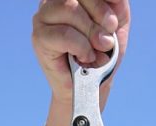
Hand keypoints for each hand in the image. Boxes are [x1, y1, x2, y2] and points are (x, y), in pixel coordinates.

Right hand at [32, 0, 129, 125]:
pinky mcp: (39, 37)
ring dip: (89, 32)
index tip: (113, 23)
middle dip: (99, 15)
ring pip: (70, 9)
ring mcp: (43, 16)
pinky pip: (63, 34)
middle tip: (106, 40)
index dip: (101, 2)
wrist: (90, 86)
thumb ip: (115, 3)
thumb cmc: (102, 54)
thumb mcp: (116, 23)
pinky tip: (84, 57)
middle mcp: (54, 0)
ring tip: (96, 50)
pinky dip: (80, 46)